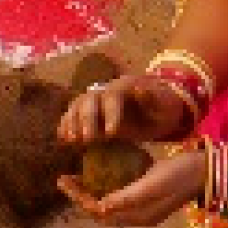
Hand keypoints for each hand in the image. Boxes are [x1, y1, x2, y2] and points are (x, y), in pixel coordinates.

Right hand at [57, 72, 197, 145]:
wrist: (156, 110)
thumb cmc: (163, 110)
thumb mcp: (164, 106)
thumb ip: (152, 99)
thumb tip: (140, 89)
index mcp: (124, 87)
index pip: (112, 98)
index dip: (110, 115)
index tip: (112, 134)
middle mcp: (105, 90)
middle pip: (89, 100)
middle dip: (87, 120)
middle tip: (88, 139)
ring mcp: (94, 100)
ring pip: (77, 106)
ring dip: (72, 123)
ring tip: (71, 140)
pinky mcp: (88, 112)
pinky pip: (73, 115)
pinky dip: (66, 125)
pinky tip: (62, 138)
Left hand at [58, 149, 200, 227]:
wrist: (208, 169)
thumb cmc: (180, 174)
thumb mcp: (152, 184)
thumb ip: (127, 197)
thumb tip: (99, 208)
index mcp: (139, 216)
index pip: (99, 211)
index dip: (79, 198)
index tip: (64, 181)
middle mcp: (139, 215)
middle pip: (101, 210)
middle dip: (81, 196)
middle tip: (64, 179)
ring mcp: (144, 207)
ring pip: (109, 202)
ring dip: (92, 192)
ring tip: (76, 177)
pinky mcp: (148, 195)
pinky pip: (120, 194)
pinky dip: (107, 186)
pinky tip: (100, 172)